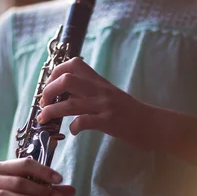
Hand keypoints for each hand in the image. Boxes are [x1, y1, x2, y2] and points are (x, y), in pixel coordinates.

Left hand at [37, 57, 154, 150]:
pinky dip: (73, 127)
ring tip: (43, 118)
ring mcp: (104, 105)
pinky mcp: (109, 121)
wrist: (153, 124)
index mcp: (99, 81)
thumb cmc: (130, 112)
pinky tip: (73, 131)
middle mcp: (100, 90)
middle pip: (66, 79)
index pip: (73, 64)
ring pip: (70, 103)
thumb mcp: (108, 95)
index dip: (55, 72)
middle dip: (48, 90)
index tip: (48, 87)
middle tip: (43, 103)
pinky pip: (84, 121)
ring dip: (51, 111)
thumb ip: (88, 92)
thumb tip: (64, 93)